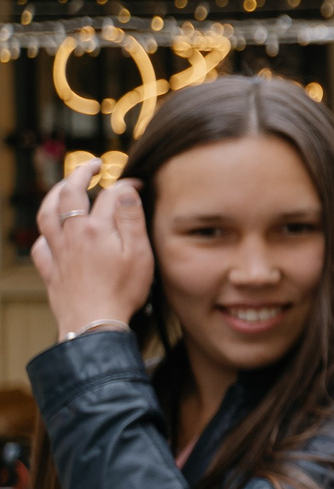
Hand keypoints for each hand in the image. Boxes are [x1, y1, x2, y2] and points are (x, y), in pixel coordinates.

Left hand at [31, 166, 153, 339]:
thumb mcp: (139, 253)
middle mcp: (72, 235)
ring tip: (62, 187)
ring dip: (53, 195)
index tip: (139, 184)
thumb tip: (126, 190)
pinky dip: (43, 235)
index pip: (110, 195)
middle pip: (69, 194)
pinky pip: (39, 247)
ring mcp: (58, 253)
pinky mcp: (51, 271)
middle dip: (80, 174)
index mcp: (96, 229)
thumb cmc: (123, 291)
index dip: (126, 185)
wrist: (94, 323)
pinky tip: (50, 234)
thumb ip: (131, 219)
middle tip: (93, 165)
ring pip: (46, 215)